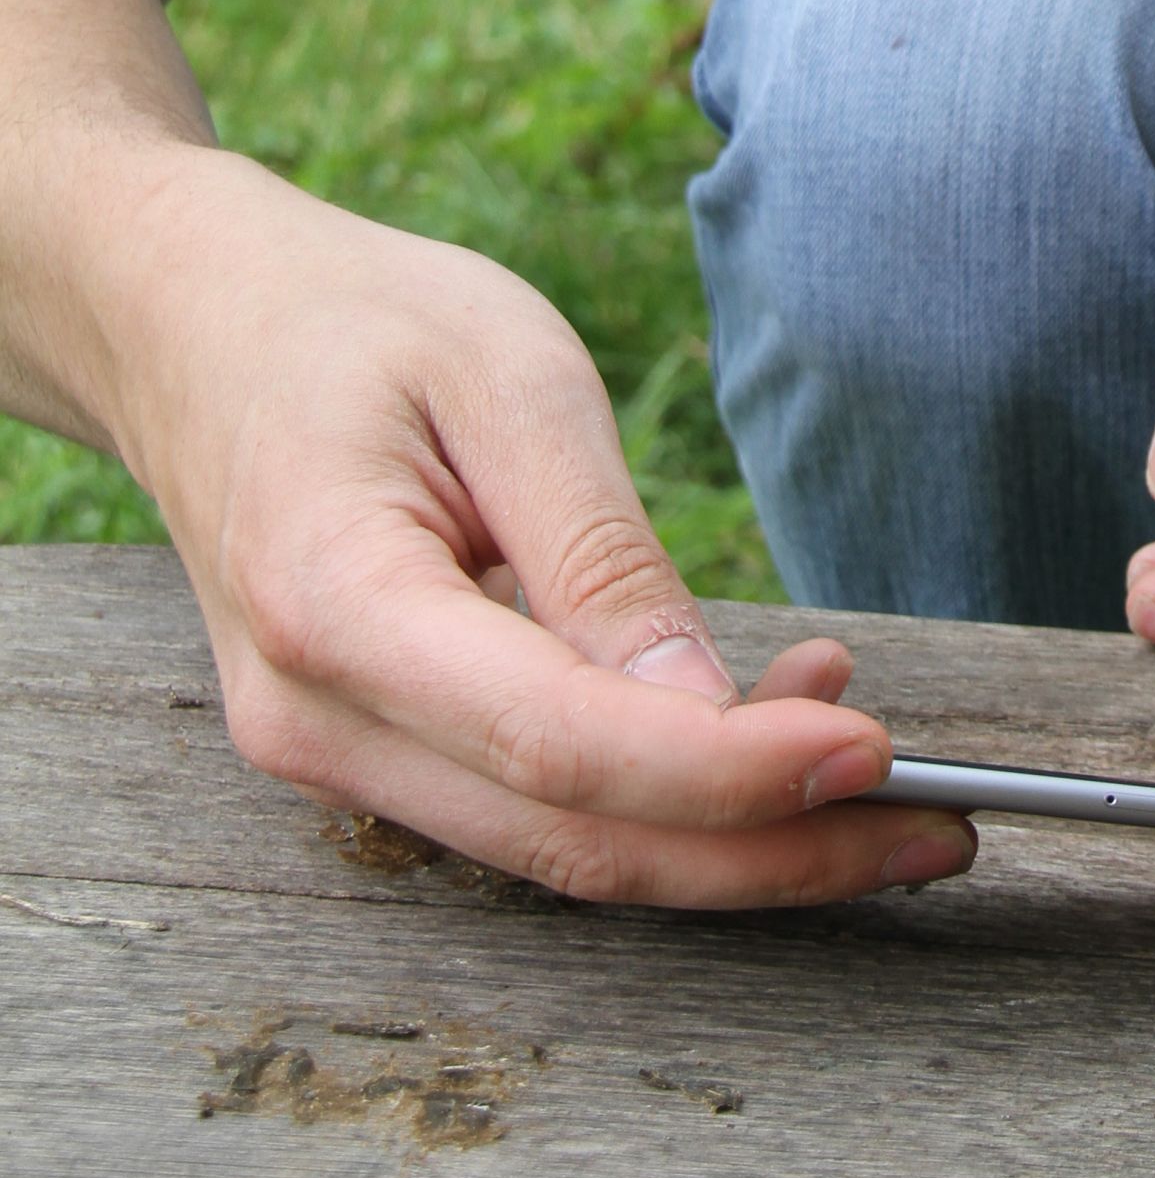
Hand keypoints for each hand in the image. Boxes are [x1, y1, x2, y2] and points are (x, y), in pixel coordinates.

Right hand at [97, 145, 975, 906]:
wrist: (194, 328)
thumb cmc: (356, 322)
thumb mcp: (507, 374)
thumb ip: (600, 551)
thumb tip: (706, 710)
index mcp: (338, 604)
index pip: (559, 746)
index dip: (729, 773)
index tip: (871, 749)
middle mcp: (316, 721)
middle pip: (572, 843)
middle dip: (770, 855)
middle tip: (938, 828)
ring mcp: (329, 757)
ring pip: (560, 853)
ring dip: (733, 837)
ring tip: (883, 767)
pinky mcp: (370, 755)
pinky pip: (530, 810)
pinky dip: (664, 797)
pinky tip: (772, 723)